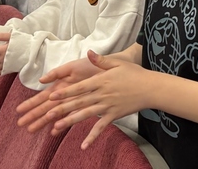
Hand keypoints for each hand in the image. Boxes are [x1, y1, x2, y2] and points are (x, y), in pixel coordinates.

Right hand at [16, 56, 104, 132]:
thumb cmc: (90, 64)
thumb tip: (41, 80)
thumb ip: (57, 72)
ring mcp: (73, 101)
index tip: (19, 110)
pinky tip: (54, 131)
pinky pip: (72, 116)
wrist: (109, 67)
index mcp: (60, 84)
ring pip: (56, 114)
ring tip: (32, 130)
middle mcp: (65, 95)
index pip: (42, 96)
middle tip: (21, 124)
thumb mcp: (72, 66)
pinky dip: (63, 124)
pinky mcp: (84, 106)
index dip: (31, 103)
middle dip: (34, 115)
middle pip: (46, 107)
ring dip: (44, 121)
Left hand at [19, 51, 149, 148]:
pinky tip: (83, 145)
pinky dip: (92, 136)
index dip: (65, 92)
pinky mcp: (114, 115)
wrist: (151, 88)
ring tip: (56, 128)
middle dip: (62, 108)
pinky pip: (101, 127)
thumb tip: (88, 52)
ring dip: (71, 121)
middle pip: (79, 102)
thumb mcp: (117, 64)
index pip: (79, 87)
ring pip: (86, 115)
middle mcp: (102, 94)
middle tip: (47, 114)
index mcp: (101, 81)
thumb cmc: (134, 73)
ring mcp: (108, 106)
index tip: (52, 96)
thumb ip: (101, 60)